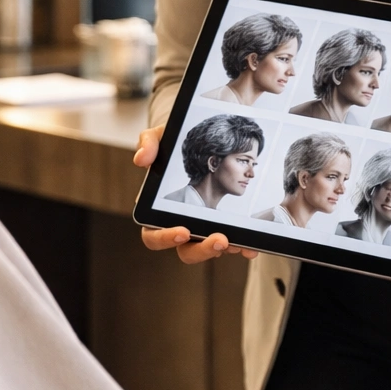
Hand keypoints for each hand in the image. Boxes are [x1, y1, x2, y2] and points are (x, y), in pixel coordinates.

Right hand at [134, 125, 258, 263]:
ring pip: (207, 251)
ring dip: (222, 250)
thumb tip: (141, 160)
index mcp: (157, 210)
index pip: (153, 235)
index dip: (164, 238)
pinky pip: (229, 244)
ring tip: (237, 243)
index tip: (183, 232)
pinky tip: (249, 247)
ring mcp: (200, 228)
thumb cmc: (175, 146)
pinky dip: (240, 247)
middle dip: (202, 250)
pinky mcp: (219, 227)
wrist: (202, 144)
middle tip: (220, 239)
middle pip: (185, 251)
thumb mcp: (161, 137)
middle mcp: (178, 225)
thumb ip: (148, 143)